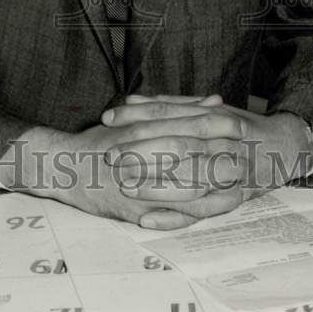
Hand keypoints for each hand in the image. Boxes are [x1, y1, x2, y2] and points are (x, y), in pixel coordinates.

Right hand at [0, 96, 222, 228]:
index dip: (216, 125)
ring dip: (216, 186)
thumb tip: (213, 100)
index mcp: (142, 127)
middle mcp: (140, 152)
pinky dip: (194, 210)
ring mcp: (138, 182)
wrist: (62, 167)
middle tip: (250, 155)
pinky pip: (171, 211)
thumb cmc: (101, 141)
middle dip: (222, 155)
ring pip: (184, 184)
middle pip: (190, 153)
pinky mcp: (134, 208)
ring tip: (242, 184)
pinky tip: (214, 208)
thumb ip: (176, 108)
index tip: (240, 125)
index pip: (186, 123)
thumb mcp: (134, 118)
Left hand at [101, 95, 311, 229]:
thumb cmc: (237, 127)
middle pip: (178, 145)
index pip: (169, 114)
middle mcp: (223, 144)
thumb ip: (170, 106)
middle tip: (110, 155)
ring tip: (123, 184)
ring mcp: (230, 174)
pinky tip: (145, 219)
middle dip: (141, 151)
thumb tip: (132, 99)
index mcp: (213, 118)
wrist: (284, 148)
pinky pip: (200, 212)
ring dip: (154, 184)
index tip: (109, 118)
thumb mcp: (208, 110)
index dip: (137, 116)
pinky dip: (172, 217)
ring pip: (189, 180)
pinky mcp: (232, 201)